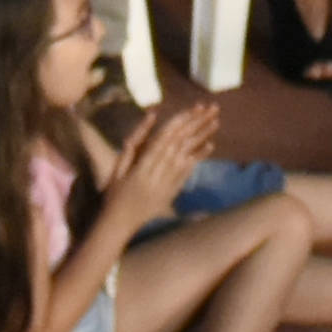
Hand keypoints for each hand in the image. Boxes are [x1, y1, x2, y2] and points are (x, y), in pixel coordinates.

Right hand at [110, 95, 220, 221]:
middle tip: (212, 108)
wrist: (120, 223)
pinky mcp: (172, 191)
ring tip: (216, 121)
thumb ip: (135, 142)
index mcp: (143, 166)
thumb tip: (151, 117)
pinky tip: (210, 145)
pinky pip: (188, 172)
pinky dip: (199, 157)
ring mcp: (167, 184)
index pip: (165, 139)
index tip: (194, 108)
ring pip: (187, 155)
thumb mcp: (118, 166)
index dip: (181, 122)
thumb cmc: (115, 192)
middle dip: (197, 123)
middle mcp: (158, 174)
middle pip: (180, 143)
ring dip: (202, 137)